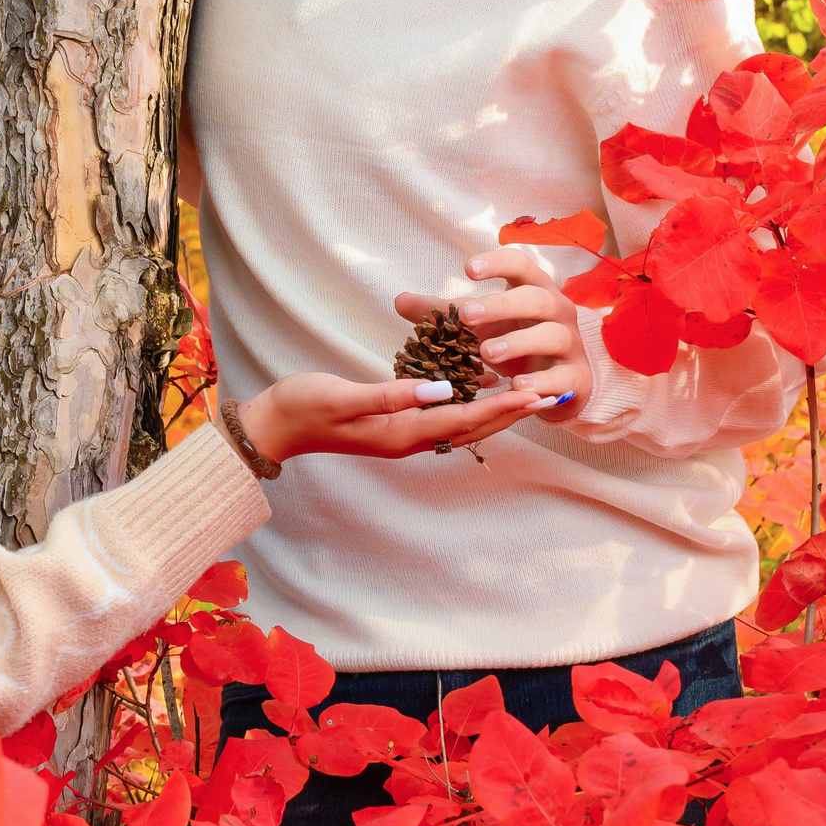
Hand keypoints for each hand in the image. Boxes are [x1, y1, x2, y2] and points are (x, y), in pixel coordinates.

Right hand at [237, 372, 553, 463]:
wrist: (274, 426)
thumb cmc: (303, 406)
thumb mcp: (343, 395)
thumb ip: (390, 394)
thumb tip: (438, 390)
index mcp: (400, 433)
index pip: (462, 419)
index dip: (501, 406)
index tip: (535, 392)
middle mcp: (408, 438)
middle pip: (472, 426)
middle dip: (512, 411)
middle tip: (551, 394)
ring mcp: (401, 434)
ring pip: (461, 422)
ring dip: (497, 409)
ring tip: (530, 393)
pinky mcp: (394, 424)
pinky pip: (442, 416)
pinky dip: (470, 403)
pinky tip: (482, 388)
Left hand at [395, 244, 594, 419]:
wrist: (556, 382)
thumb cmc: (516, 342)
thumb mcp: (482, 327)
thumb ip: (445, 314)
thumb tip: (401, 300)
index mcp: (532, 289)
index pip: (520, 265)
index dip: (497, 263)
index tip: (467, 269)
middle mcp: (557, 311)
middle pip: (536, 297)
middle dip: (502, 304)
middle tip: (467, 317)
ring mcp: (570, 343)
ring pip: (552, 334)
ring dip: (519, 342)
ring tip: (486, 353)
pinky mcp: (576, 377)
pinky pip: (562, 377)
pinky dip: (541, 381)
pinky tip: (517, 386)